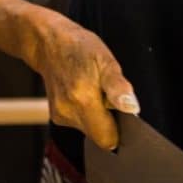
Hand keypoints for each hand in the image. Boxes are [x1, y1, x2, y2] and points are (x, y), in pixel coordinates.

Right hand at [31, 15, 139, 148]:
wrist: (50, 43)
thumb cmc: (80, 48)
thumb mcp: (106, 60)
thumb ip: (118, 87)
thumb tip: (132, 107)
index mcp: (83, 100)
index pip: (108, 139)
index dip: (119, 129)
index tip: (119, 111)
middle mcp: (69, 112)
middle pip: (99, 136)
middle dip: (108, 121)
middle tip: (105, 95)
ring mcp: (60, 115)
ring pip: (89, 130)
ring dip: (97, 116)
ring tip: (93, 91)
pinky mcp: (56, 115)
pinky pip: (79, 123)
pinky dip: (86, 113)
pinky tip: (83, 94)